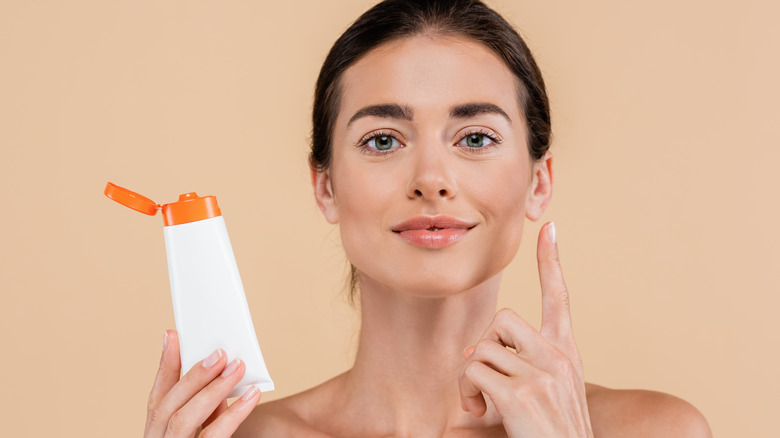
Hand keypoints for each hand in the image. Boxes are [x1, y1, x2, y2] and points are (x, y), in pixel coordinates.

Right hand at [144, 330, 261, 437]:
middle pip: (168, 404)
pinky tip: (251, 396)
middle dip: (195, 376)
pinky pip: (213, 434)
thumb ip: (207, 409)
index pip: (157, 397)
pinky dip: (234, 414)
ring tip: (238, 367)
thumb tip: (221, 375)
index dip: (165, 365)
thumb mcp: (201, 430)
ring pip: (183, 418)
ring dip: (213, 389)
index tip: (174, 336)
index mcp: (157, 432)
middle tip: (220, 353)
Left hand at [458, 222, 592, 437]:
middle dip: (484, 347)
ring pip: (482, 349)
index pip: (560, 298)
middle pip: (503, 318)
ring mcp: (543, 375)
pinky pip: (473, 373)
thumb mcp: (542, 393)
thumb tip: (472, 353)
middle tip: (483, 382)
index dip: (551, 262)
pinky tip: (482, 415)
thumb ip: (516, 365)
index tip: (549, 228)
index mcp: (566, 354)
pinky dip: (467, 394)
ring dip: (470, 380)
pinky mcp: (522, 394)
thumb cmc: (548, 434)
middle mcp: (559, 358)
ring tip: (482, 407)